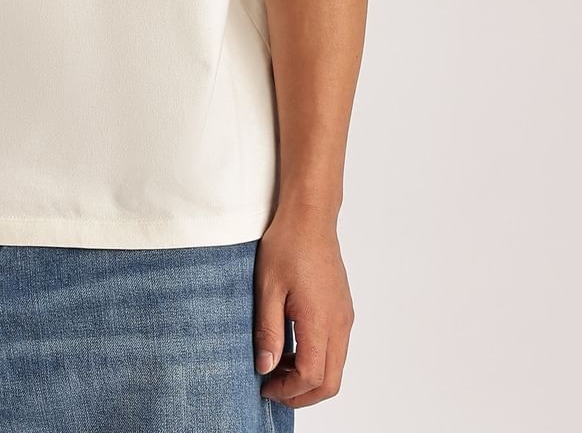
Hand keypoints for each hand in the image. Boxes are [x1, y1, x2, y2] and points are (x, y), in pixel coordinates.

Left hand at [252, 206, 354, 408]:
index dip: (289, 390)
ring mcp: (344, 316)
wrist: (310, 217)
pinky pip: (336, 348)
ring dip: (310, 377)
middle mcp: (340, 323)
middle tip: (274, 388)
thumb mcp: (268, 288)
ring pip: (336, 367)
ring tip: (279, 367)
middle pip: (331, 381)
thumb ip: (268, 331)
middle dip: (302, 394)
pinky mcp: (343, 309)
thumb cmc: (288, 244)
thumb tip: (266, 366)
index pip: (312, 376)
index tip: (266, 386)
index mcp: (321, 320)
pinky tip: (292, 346)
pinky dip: (317, 359)